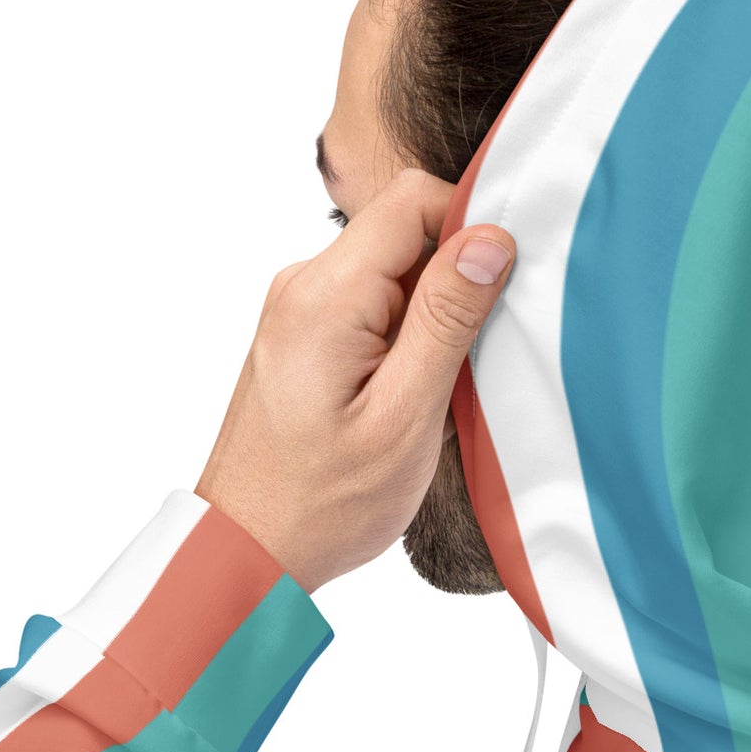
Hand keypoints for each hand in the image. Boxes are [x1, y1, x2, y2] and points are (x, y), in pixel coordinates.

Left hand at [195, 170, 514, 591]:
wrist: (249, 550)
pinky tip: (409, 395)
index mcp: (324, 297)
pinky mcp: (305, 336)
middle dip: (454, 281)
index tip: (501, 286)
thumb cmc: (321, 503)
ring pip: (394, 272)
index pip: (412, 201)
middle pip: (405, 232)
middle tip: (468, 358)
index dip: (470, 227)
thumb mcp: (404, 417)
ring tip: (433, 390)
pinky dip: (406, 339)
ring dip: (432, 317)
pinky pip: (373, 306)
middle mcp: (303, 287)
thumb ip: (446, 320)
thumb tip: (488, 239)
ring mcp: (300, 310)